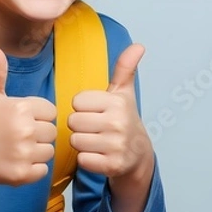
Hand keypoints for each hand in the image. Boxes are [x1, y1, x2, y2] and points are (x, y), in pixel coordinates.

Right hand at [0, 44, 56, 194]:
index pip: (50, 111)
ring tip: (16, 148)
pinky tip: (15, 161)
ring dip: (36, 151)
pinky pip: (43, 170)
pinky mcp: (23, 174)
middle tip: (17, 135)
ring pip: (48, 151)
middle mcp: (25, 129)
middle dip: (38, 133)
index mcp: (21, 107)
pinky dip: (33, 169)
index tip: (21, 119)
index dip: (38, 115)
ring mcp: (24, 153)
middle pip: (51, 132)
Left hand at [68, 43, 153, 181]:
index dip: (83, 108)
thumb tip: (138, 45)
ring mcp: (116, 146)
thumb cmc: (123, 119)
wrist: (138, 155)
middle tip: (94, 128)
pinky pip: (82, 159)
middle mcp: (118, 123)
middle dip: (80, 126)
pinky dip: (86, 159)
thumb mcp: (123, 93)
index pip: (76, 102)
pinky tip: (99, 155)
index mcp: (116, 103)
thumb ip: (125, 68)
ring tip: (96, 141)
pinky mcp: (112, 166)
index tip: (96, 112)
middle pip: (73, 121)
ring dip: (82, 143)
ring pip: (75, 141)